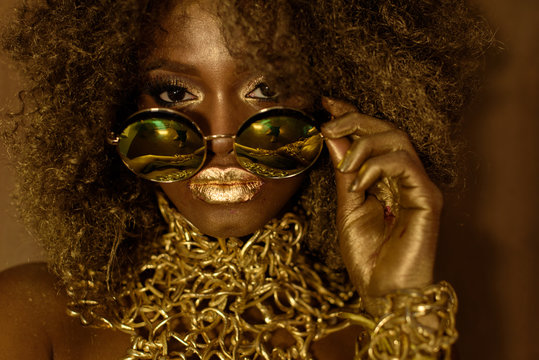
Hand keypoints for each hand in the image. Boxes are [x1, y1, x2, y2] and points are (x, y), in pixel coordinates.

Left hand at [321, 98, 442, 314]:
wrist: (383, 292)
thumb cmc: (368, 256)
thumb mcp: (347, 207)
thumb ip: (344, 172)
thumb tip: (333, 137)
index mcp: (386, 178)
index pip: (373, 136)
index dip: (352, 115)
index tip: (326, 102)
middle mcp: (405, 177)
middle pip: (387, 129)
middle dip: (354, 120)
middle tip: (327, 124)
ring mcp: (418, 186)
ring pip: (398, 139)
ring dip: (364, 144)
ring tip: (344, 166)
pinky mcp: (427, 197)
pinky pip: (404, 164)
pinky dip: (377, 166)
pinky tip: (359, 182)